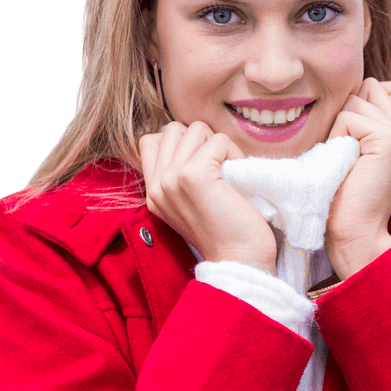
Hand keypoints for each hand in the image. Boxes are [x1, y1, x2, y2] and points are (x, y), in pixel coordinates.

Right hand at [139, 121, 276, 273]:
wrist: (239, 261)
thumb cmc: (226, 233)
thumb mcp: (191, 204)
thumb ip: (180, 177)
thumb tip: (194, 141)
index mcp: (153, 193)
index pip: (150, 140)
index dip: (180, 143)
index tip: (202, 166)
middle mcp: (157, 185)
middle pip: (173, 129)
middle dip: (201, 141)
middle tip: (219, 169)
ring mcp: (172, 179)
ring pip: (195, 129)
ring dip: (219, 145)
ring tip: (229, 173)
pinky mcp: (194, 175)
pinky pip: (218, 140)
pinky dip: (234, 152)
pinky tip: (238, 177)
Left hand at [326, 79, 390, 279]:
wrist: (356, 235)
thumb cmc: (344, 201)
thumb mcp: (353, 154)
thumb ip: (358, 125)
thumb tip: (340, 96)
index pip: (379, 88)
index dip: (356, 107)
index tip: (348, 143)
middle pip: (368, 86)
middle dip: (348, 110)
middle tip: (344, 151)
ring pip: (356, 98)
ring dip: (340, 125)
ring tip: (344, 159)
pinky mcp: (389, 140)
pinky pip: (348, 117)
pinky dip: (337, 137)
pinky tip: (344, 163)